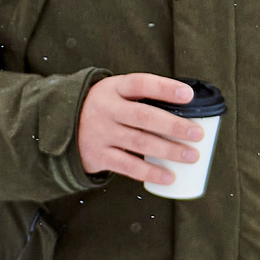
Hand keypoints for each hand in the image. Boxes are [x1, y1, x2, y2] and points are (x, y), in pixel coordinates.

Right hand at [76, 73, 202, 185]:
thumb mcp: (116, 93)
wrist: (61, 124)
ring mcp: (101, 133)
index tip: (188, 95)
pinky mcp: (98, 155)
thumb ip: (143, 98)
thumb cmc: (105, 108)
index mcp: (114, 89)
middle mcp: (106, 110)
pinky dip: (150, 172)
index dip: (165, 88)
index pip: (141, 83)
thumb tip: (188, 111)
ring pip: (139, 142)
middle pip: (144, 117)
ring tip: (192, 156)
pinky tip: (169, 177)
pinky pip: (127, 166)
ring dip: (168, 151)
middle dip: (174, 126)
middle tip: (197, 134)